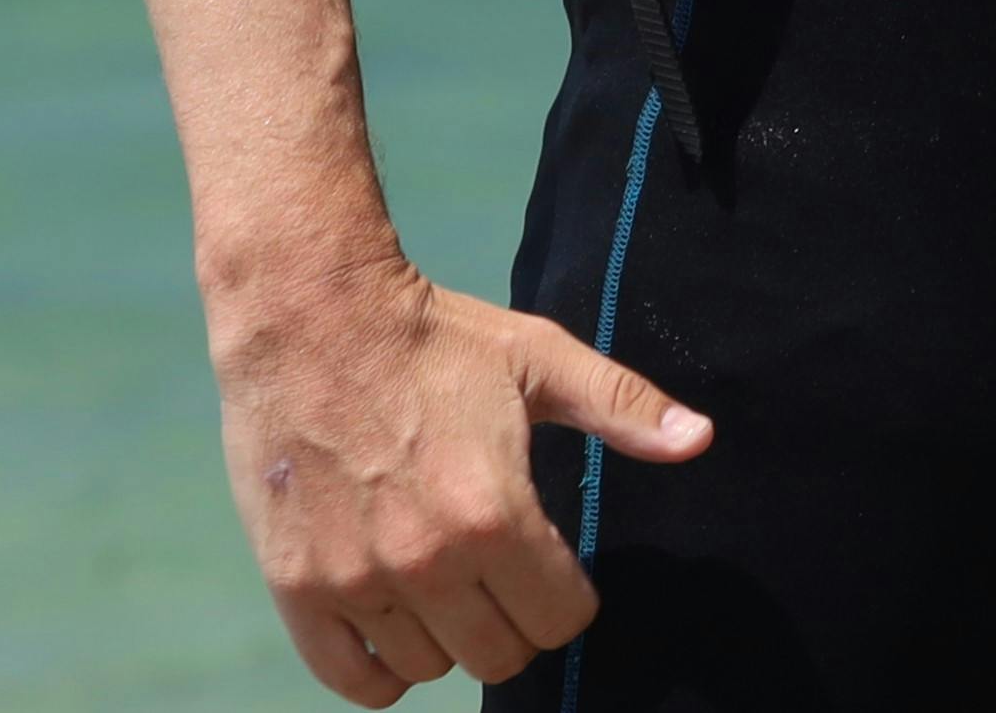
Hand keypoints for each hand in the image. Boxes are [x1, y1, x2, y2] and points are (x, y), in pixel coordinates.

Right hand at [205, 248, 705, 702]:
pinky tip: (395, 626)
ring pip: (429, 668)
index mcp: (495, 514)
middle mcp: (426, 563)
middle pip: (499, 656)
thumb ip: (623, 407)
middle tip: (501, 575)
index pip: (562, 620)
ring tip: (443, 583)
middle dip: (514, 621)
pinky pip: (351, 679)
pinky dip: (379, 668)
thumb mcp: (542, 359)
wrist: (312, 319)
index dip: (570, 596)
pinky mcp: (295, 588)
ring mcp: (355, 582)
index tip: (554, 565)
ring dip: (446, 637)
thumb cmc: (436, 339)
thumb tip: (700, 439)